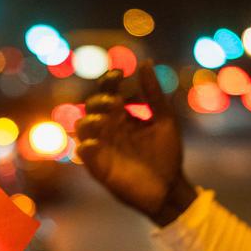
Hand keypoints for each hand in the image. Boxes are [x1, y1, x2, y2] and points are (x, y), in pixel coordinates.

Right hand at [76, 61, 195, 225]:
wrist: (169, 188)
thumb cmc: (167, 154)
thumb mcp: (165, 119)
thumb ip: (154, 94)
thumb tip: (144, 63)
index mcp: (123, 116)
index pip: (108, 92)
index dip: (109, 81)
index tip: (119, 75)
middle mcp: (109, 129)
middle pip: (91, 106)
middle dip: (100, 101)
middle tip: (116, 103)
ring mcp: (102, 147)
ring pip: (81, 126)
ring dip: (90, 120)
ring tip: (106, 120)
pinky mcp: (99, 167)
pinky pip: (84, 153)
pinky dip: (87, 145)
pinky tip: (97, 142)